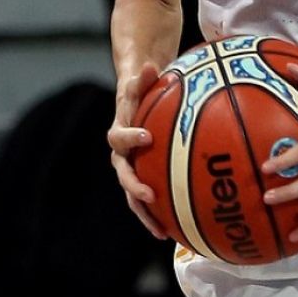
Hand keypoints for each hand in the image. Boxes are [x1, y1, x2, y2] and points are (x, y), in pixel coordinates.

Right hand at [107, 61, 166, 238]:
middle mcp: (122, 154)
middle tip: (149, 194)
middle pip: (123, 174)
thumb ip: (143, 78)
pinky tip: (179, 231)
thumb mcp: (142, 79)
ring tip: (161, 231)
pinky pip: (150, 198)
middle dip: (134, 186)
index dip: (130, 138)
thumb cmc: (143, 88)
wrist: (136, 96)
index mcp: (120, 130)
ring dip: (145, 212)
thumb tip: (149, 65)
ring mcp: (132, 167)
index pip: (118, 137)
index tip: (146, 136)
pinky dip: (160, 213)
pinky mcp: (144, 176)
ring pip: (133, 194)